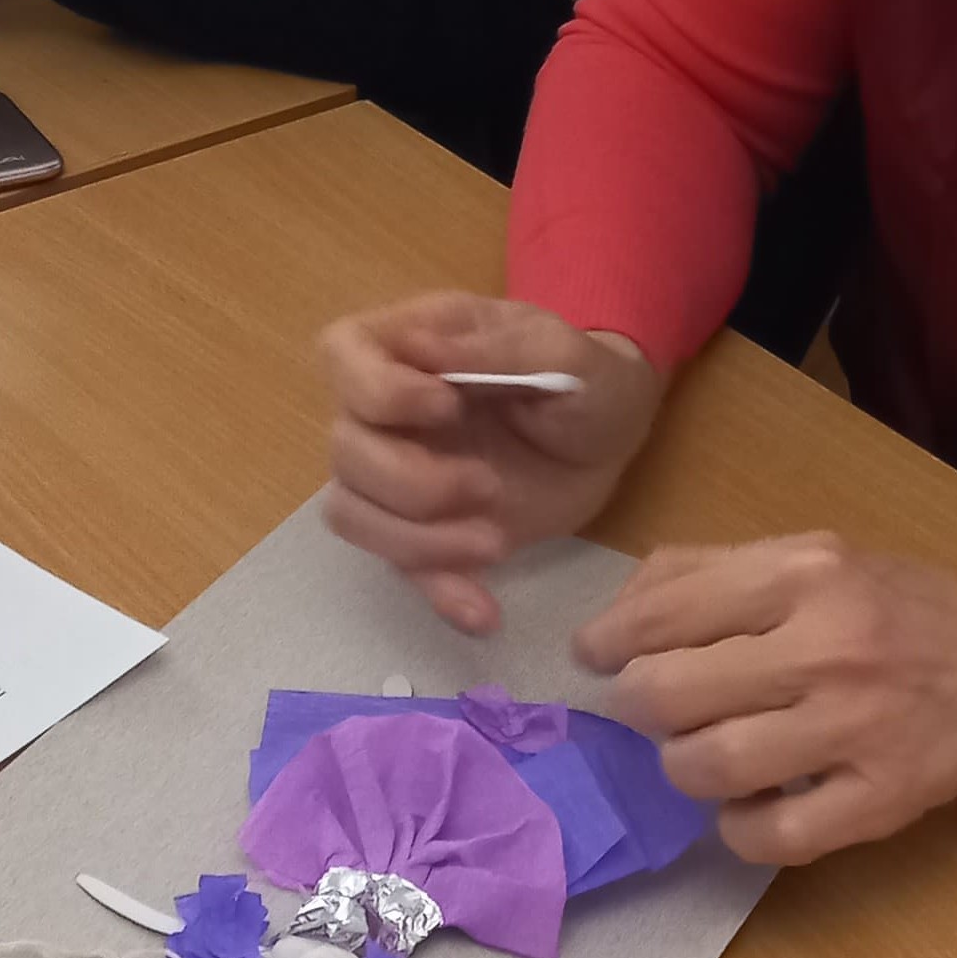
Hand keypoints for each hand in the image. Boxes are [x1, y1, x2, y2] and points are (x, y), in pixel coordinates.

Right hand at [319, 294, 663, 632]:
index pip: (344, 353)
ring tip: (497, 541)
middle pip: (344, 449)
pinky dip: (438, 591)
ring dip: (416, 540)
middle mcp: (390, 410)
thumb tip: (418, 349)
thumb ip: (496, 349)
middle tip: (488, 485)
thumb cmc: (585, 375)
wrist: (612, 434)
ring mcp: (401, 472)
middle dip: (409, 480)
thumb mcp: (562, 350)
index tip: (446, 408)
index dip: (378, 389)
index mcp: (414, 344)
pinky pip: (401, 567)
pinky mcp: (427, 528)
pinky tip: (484, 612)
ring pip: (352, 513)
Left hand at [572, 535, 956, 865]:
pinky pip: (769, 836)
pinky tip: (744, 808)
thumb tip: (617, 612)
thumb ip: (715, 570)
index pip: (668, 610)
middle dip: (637, 706)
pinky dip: (736, 830)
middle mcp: (829, 646)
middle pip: (673, 693)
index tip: (594, 656)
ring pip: (712, 766)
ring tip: (697, 754)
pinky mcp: (879, 800)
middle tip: (646, 708)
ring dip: (682, 766)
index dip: (610, 640)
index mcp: (808, 572)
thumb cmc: (899, 610)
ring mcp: (855, 728)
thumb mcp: (817, 558)